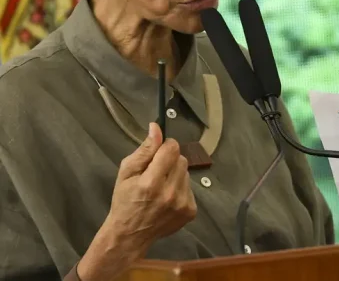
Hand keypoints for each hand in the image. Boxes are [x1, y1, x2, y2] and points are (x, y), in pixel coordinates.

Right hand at [107, 122, 196, 246]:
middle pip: (181, 159)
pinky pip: (190, 188)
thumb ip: (144, 150)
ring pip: (187, 173)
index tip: (157, 153)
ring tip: (161, 187)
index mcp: (151, 182)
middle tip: (156, 173)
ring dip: (176, 175)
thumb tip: (156, 128)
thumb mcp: (126, 172)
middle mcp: (170, 193)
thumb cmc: (125, 200)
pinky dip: (180, 189)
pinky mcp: (191, 211)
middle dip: (170, 161)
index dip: (165, 146)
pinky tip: (168, 199)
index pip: (172, 148)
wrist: (130, 235)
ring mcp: (182, 204)